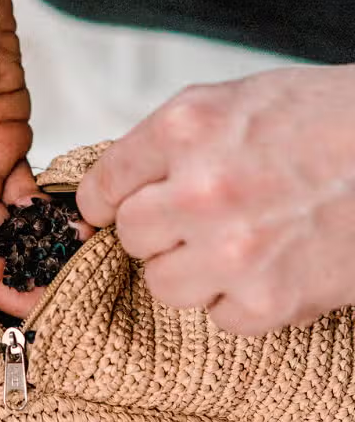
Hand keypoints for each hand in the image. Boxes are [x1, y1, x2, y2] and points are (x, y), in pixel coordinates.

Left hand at [78, 65, 354, 334]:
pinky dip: (238, 299)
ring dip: (191, 269)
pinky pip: (218, 316)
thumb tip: (114, 191)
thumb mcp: (231, 105)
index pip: (102, 186)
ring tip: (232, 244)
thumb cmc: (319, 120)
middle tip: (192, 219)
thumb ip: (166, 146)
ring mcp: (234, 248)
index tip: (106, 212)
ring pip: (163, 284)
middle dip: (155, 231)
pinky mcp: (270, 298)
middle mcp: (201, 189)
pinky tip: (268, 267)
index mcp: (184, 129)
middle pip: (130, 237)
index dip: (102, 202)